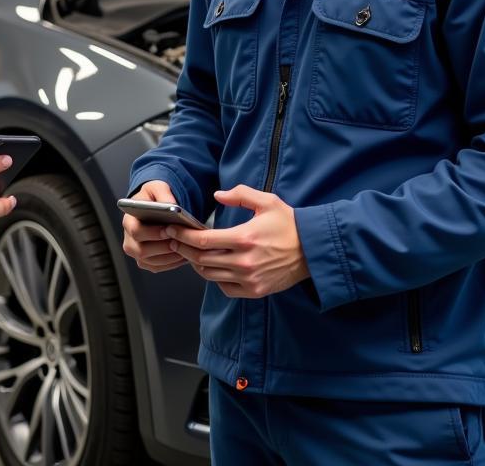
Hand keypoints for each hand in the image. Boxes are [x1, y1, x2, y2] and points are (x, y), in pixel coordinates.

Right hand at [122, 180, 188, 273]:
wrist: (153, 207)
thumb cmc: (153, 197)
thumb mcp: (157, 188)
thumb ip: (164, 194)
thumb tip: (172, 206)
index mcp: (128, 221)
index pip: (136, 231)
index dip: (153, 233)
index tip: (168, 230)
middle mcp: (129, 239)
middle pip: (142, 251)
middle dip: (163, 248)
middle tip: (180, 242)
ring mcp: (136, 253)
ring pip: (151, 262)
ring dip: (169, 257)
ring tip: (185, 248)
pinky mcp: (145, 261)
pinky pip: (157, 267)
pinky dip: (171, 263)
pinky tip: (183, 254)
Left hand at [168, 185, 309, 297]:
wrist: (314, 250)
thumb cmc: (289, 224)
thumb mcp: (266, 201)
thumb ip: (239, 194)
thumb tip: (217, 195)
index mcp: (244, 238)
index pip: (203, 241)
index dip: (182, 236)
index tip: (171, 229)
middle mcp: (244, 262)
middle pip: (201, 259)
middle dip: (182, 249)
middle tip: (173, 240)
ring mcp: (249, 279)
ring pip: (210, 275)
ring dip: (195, 264)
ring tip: (188, 252)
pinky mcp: (255, 291)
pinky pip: (225, 287)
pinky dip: (214, 278)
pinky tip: (212, 267)